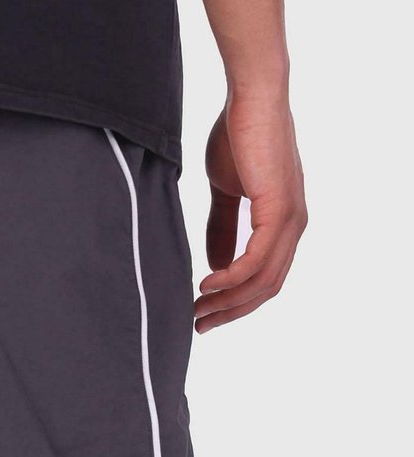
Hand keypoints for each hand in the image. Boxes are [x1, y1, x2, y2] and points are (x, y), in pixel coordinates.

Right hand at [194, 95, 306, 332]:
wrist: (251, 98)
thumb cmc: (238, 134)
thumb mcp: (226, 191)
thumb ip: (223, 228)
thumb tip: (217, 266)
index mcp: (284, 223)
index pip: (266, 278)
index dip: (237, 302)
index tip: (205, 314)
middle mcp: (294, 226)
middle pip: (266, 288)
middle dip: (231, 311)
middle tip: (199, 325)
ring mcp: (290, 220)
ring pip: (261, 280)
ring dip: (227, 301)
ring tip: (197, 310)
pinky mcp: (278, 211)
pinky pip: (254, 260)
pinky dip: (230, 278)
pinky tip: (206, 284)